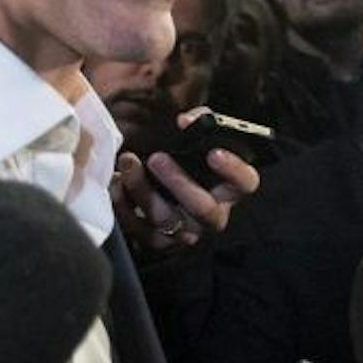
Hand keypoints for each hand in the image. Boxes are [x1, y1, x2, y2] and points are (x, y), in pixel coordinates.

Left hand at [111, 106, 257, 252]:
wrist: (161, 181)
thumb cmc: (188, 157)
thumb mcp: (199, 136)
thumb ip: (199, 122)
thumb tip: (186, 122)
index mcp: (230, 187)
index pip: (246, 183)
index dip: (234, 170)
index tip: (213, 152)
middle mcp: (213, 215)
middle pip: (204, 208)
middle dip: (179, 182)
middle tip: (157, 158)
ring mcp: (186, 231)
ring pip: (167, 219)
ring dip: (143, 190)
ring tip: (128, 163)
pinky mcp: (159, 240)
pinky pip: (141, 230)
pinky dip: (124, 205)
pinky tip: (116, 182)